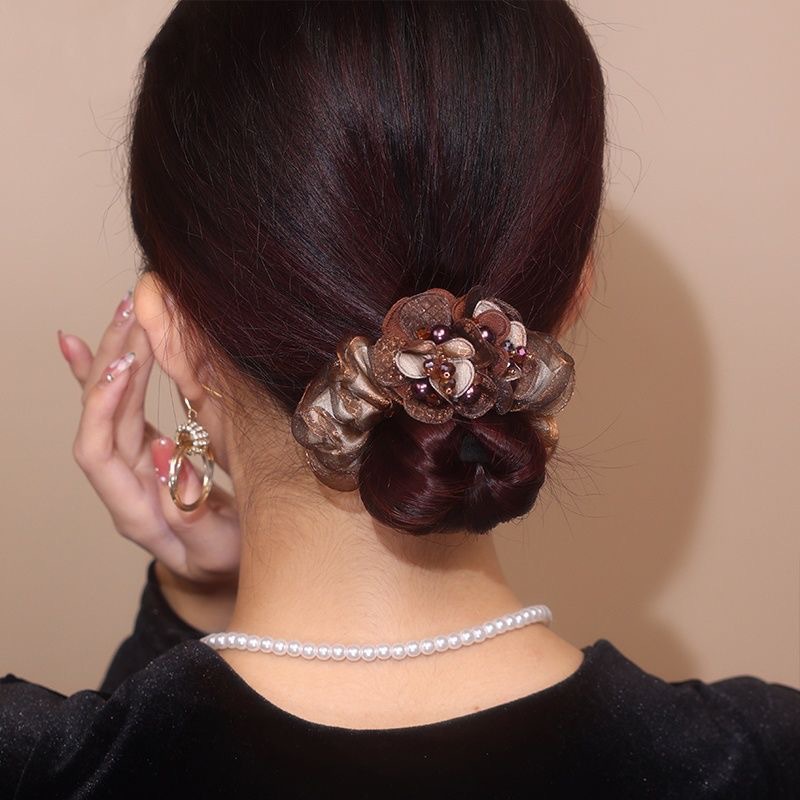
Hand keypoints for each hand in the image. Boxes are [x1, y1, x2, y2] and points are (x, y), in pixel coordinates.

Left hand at [58, 290, 240, 605]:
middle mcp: (124, 481)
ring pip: (113, 404)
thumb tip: (170, 456)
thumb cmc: (224, 565)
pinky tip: (84, 342)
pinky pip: (120, 409)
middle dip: (113, 363)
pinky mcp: (147, 449)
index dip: (104, 408)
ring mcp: (133, 462)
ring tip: (128, 309)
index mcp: (132, 510)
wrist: (223, 571)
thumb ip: (190, 513)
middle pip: (101, 417)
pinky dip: (102, 375)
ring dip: (117, 355)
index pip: (97, 453)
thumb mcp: (216, 550)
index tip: (129, 368)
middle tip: (134, 315)